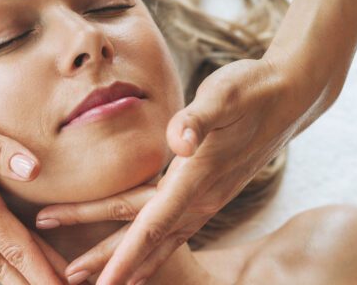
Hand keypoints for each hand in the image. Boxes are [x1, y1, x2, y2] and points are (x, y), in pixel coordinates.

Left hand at [37, 58, 313, 283]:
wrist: (286, 97)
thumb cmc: (251, 91)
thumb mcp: (224, 94)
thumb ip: (199, 118)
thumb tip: (179, 142)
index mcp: (197, 176)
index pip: (153, 223)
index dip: (125, 255)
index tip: (104, 283)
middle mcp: (202, 196)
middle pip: (147, 237)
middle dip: (108, 259)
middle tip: (69, 276)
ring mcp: (208, 198)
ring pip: (161, 239)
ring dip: (131, 261)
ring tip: (101, 280)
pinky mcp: (210, 193)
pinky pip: (176, 230)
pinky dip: (155, 249)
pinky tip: (146, 256)